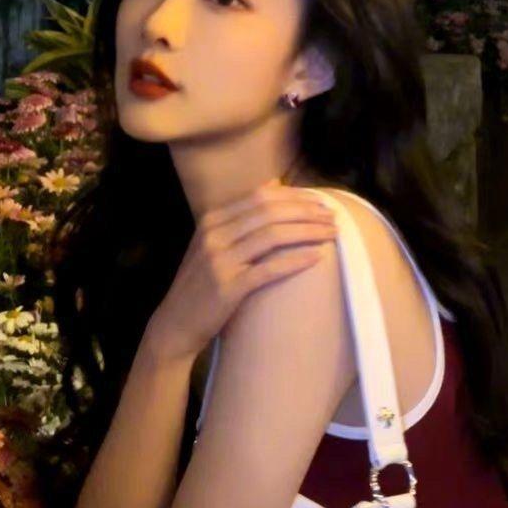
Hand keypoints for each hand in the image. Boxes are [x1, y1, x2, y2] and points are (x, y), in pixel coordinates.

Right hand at [145, 182, 337, 362]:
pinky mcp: (228, 287)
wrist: (175, 324)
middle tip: (333, 217)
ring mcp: (219, 260)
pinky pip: (269, 269)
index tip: (320, 202)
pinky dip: (295, 261)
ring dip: (307, 232)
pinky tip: (316, 258)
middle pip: (269, 212)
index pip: (260, 197)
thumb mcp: (214, 244)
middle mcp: (214, 235)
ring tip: (331, 234)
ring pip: (273, 236)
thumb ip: (240, 217)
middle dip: (306, 212)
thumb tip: (274, 184)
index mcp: (212, 220)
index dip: (294, 197)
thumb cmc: (201, 284)